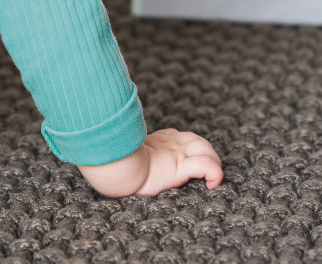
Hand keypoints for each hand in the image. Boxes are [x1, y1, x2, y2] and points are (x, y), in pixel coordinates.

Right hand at [77, 128, 222, 196]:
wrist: (114, 165)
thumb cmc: (114, 161)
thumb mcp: (123, 153)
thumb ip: (125, 149)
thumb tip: (105, 146)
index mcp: (158, 141)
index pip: (179, 137)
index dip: (188, 145)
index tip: (188, 158)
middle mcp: (170, 144)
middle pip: (197, 140)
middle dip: (207, 151)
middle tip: (208, 169)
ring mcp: (176, 154)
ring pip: (207, 150)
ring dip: (215, 162)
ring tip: (213, 178)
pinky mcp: (180, 166)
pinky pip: (207, 166)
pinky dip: (216, 173)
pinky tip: (213, 184)